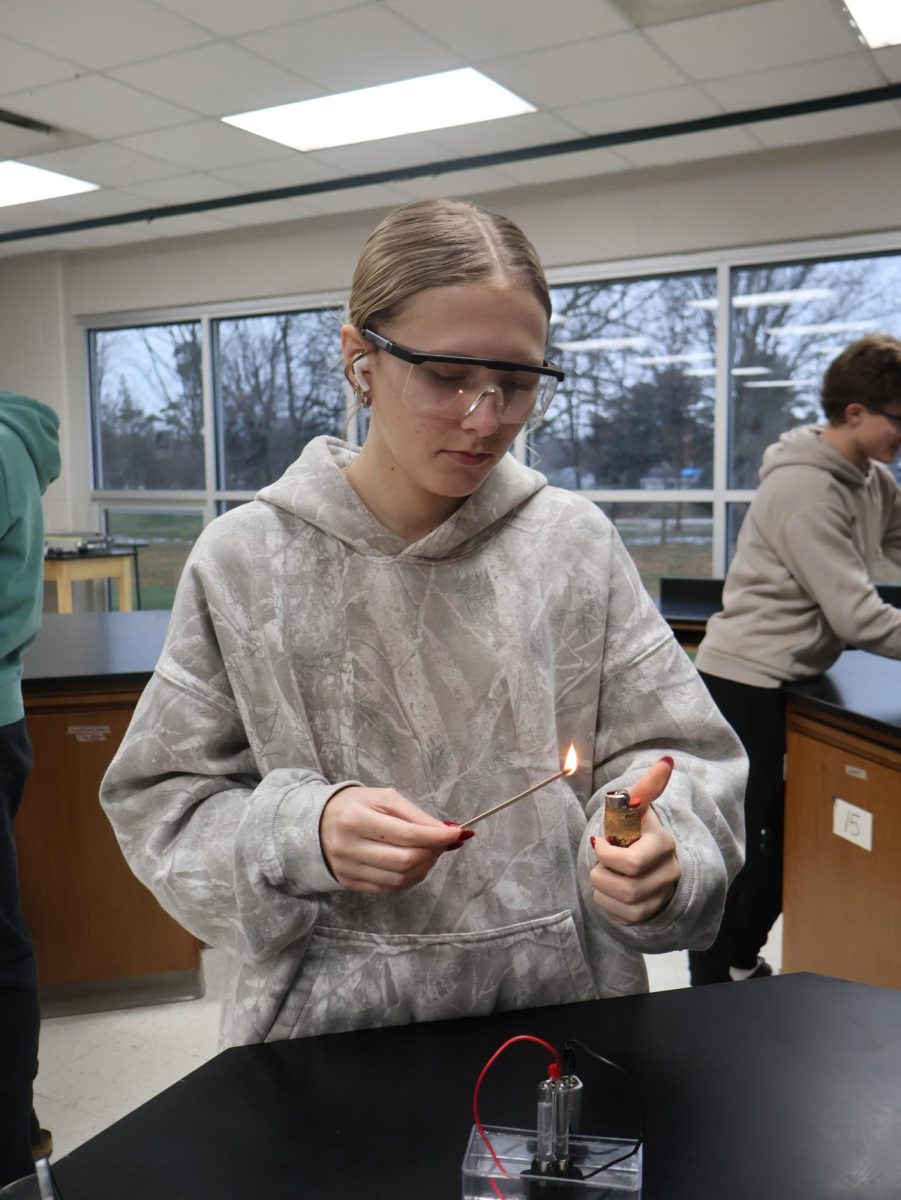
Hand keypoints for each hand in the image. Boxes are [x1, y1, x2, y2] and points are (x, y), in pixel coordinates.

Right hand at [320, 786, 469, 893]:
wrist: (314, 823)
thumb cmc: (355, 805)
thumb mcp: (383, 798)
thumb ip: (416, 815)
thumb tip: (448, 832)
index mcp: (356, 818)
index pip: (406, 835)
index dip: (436, 837)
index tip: (457, 832)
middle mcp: (349, 846)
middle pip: (404, 861)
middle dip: (432, 853)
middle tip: (442, 843)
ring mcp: (348, 869)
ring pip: (399, 879)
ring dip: (424, 867)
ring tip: (429, 852)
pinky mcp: (349, 883)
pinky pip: (389, 888)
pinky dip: (409, 878)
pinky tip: (414, 864)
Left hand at [588, 757, 680, 925]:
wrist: (641, 855)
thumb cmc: (633, 829)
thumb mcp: (635, 808)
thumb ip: (646, 788)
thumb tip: (666, 761)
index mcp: (663, 844)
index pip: (634, 862)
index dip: (608, 856)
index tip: (599, 843)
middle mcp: (669, 872)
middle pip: (627, 887)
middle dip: (602, 874)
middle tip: (600, 862)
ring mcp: (662, 896)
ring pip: (625, 904)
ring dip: (603, 888)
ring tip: (604, 874)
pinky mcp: (650, 913)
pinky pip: (623, 916)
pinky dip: (607, 903)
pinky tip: (609, 888)